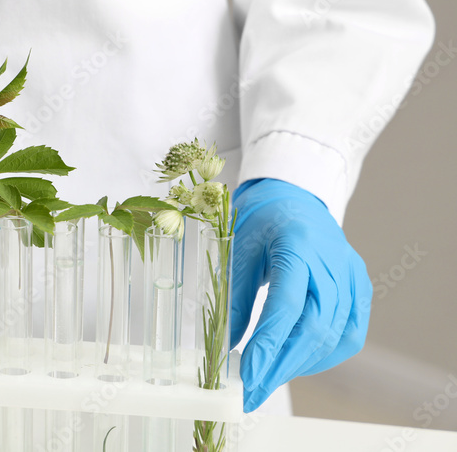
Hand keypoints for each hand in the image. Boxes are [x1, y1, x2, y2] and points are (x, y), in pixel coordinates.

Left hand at [230, 178, 371, 410]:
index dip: (268, 344)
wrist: (294, 197)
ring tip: (268, 380)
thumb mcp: (237, 249)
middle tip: (253, 392)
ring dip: (300, 365)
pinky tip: (297, 363)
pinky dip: (324, 354)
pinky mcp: (361, 286)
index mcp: (297, 245)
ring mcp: (352, 274)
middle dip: (281, 366)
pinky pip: (350, 332)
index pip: (287, 305)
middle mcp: (332, 261)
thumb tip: (227, 346)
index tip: (248, 375)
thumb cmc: (260, 221)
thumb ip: (236, 297)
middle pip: (315, 327)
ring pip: (334, 336)